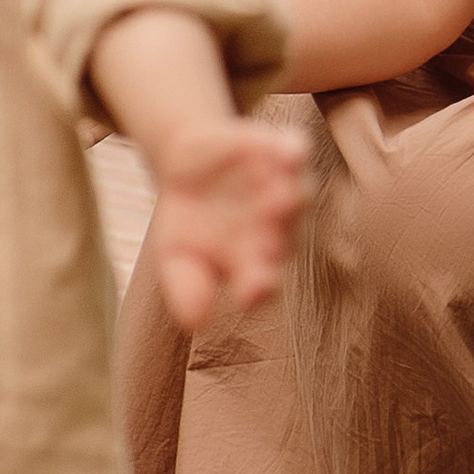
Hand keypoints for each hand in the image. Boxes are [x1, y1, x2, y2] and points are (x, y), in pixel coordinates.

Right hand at [148, 118, 308, 331]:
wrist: (186, 165)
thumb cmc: (187, 225)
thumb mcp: (176, 258)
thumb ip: (187, 288)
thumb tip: (196, 321)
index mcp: (257, 265)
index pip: (264, 285)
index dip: (259, 289)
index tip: (248, 293)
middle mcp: (280, 230)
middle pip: (285, 239)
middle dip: (277, 241)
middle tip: (268, 246)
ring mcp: (283, 189)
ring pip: (297, 196)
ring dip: (290, 198)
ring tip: (280, 198)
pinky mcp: (281, 152)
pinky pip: (293, 152)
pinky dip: (291, 151)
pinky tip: (289, 152)